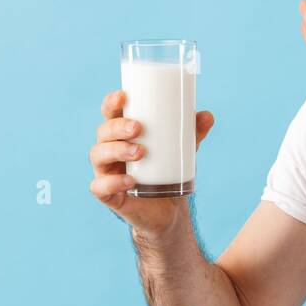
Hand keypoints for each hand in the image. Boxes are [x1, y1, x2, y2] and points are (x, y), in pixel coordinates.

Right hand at [89, 88, 214, 236]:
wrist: (167, 209)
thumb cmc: (168, 170)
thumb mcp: (182, 149)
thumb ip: (193, 133)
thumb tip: (207, 116)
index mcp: (122, 134)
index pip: (110, 113)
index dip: (111, 102)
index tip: (123, 96)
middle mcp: (109, 150)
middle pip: (103, 132)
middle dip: (117, 127)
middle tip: (138, 128)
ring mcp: (106, 172)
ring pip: (98, 155)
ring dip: (116, 150)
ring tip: (140, 152)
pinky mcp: (108, 195)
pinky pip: (100, 187)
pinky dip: (112, 182)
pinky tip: (130, 181)